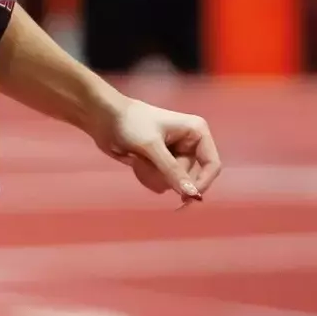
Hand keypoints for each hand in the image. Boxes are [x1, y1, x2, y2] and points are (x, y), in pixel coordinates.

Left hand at [96, 99, 220, 203]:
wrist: (104, 117)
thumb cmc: (130, 123)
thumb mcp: (152, 147)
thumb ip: (172, 171)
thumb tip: (191, 194)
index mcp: (197, 132)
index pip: (212, 165)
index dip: (202, 183)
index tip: (186, 198)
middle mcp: (190, 144)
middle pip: (189, 177)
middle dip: (166, 176)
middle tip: (146, 164)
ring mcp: (175, 154)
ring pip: (174, 183)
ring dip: (154, 176)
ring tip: (138, 159)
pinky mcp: (160, 162)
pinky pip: (161, 182)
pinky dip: (147, 176)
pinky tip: (135, 161)